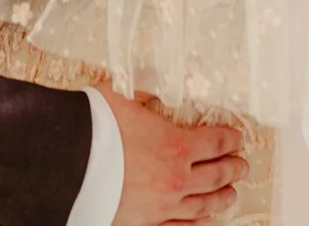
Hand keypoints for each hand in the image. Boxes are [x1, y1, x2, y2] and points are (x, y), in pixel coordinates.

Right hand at [102, 88, 247, 224]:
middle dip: (233, 169)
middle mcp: (175, 178)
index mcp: (175, 145)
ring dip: (221, 198)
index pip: (215, 142)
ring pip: (203, 205)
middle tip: (242, 166)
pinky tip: (206, 220)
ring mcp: (162, 205)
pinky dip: (198, 223)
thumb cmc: (92, 127)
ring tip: (231, 194)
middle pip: (216, 175)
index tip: (237, 139)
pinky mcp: (145, 222)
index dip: (230, 140)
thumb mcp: (121, 96)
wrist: (65, 161)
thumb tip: (150, 95)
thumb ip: (142, 97)